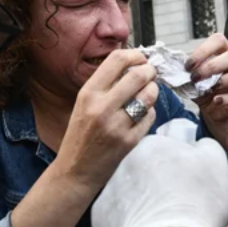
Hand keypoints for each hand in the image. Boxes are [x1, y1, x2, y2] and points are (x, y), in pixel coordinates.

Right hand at [55, 50, 158, 191]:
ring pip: (149, 95)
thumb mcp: (84, 104)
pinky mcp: (129, 141)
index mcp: (88, 93)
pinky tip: (141, 116)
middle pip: (138, 75)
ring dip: (153, 91)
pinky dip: (150, 113)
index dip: (135, 55)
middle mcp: (101, 107)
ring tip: (148, 94)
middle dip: (150, 71)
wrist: (74, 171)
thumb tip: (134, 65)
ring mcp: (116, 125)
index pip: (117, 60)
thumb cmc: (80, 135)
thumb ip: (105, 86)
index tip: (141, 58)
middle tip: (151, 74)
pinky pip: (150, 117)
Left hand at [92, 121, 227, 226]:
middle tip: (175, 195)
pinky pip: (118, 212)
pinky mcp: (101, 215)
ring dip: (142, 196)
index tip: (185, 168)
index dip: (180, 153)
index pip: (167, 138)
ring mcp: (110, 189)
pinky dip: (129, 219)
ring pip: (130, 188)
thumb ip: (206, 146)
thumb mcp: (215, 163)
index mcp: (154, 145)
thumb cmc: (194, 207)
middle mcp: (127, 162)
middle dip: (158, 175)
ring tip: (162, 215)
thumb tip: (200, 145)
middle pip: (146, 163)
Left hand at [187, 34, 227, 123]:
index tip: (188, 66)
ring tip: (213, 87)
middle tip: (197, 78)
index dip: (203, 51)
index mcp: (223, 51)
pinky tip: (217, 100)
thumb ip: (183, 73)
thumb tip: (167, 69)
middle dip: (214, 66)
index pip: (218, 40)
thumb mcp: (191, 80)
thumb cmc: (203, 88)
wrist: (212, 109)